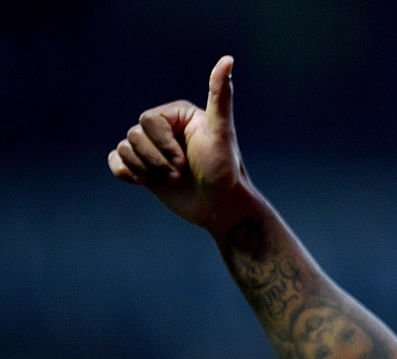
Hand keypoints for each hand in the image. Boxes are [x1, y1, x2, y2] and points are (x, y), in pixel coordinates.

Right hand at [107, 56, 245, 229]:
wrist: (220, 207)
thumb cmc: (224, 170)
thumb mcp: (222, 132)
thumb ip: (220, 97)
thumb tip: (228, 59)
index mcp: (176, 114)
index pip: (148, 120)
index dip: (163, 144)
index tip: (185, 160)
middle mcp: (163, 129)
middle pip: (134, 135)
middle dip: (156, 160)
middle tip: (180, 173)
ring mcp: (152, 149)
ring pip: (125, 150)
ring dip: (147, 171)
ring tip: (172, 180)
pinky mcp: (142, 169)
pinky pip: (115, 162)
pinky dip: (126, 173)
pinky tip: (145, 182)